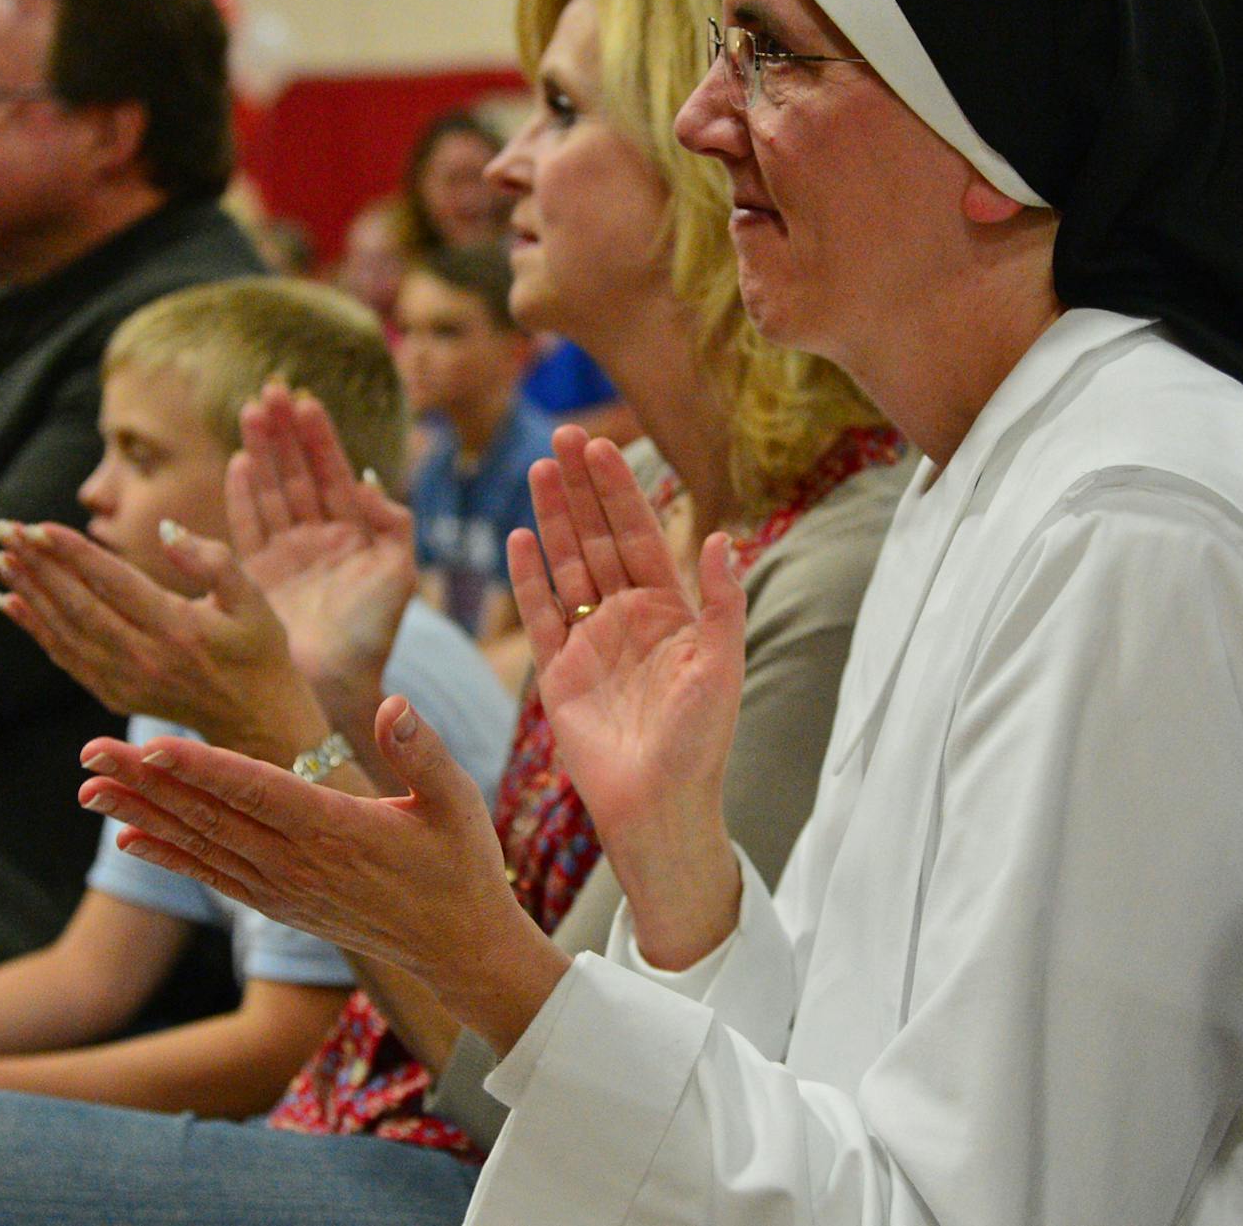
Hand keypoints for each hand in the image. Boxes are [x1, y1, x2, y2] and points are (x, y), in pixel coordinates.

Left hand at [0, 518, 327, 764]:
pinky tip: (10, 602)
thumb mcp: (253, 600)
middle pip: (77, 604)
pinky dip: (34, 628)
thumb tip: (165, 529)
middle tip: (1, 530)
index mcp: (177, 628)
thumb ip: (213, 559)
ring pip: (63, 631)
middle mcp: (144, 657)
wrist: (258, 721)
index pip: (112, 582)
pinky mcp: (115, 695)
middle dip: (35, 564)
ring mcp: (125, 681)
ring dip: (27, 593)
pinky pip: (64, 657)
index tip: (36, 526)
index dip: (71, 553)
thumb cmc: (259, 652)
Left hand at [80, 695, 569, 1055]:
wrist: (459, 950)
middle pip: (209, 816)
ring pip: (200, 845)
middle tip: (90, 752)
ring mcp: (283, 888)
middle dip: (146, 783)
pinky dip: (168, 856)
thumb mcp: (457, 801)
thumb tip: (394, 704)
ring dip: (142, 815)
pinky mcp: (279, 904)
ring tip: (89, 788)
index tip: (151, 744)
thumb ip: (421, 752)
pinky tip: (128, 837)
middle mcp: (298, 862)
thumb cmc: (461, 865)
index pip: (255, 790)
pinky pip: (211, 876)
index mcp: (336, 828)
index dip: (201, 767)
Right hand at [228, 383, 415, 711]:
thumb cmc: (373, 634)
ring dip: (261, 450)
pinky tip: (240, 462)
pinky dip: (242, 494)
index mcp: (354, 534)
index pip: (334, 473)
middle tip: (271, 389)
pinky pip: (247, 525)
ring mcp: (285, 555)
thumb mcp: (400, 572)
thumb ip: (393, 521)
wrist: (336, 686)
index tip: (307, 400)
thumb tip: (366, 479)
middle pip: (298, 473)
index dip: (320, 437)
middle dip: (285, 431)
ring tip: (250, 411)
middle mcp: (317, 539)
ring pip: (271, 490)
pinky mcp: (256, 575)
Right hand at [507, 426, 745, 969]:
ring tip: (537, 471)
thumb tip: (722, 538)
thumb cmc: (700, 740)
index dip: (620, 489)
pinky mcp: (558, 672)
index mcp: (672, 610)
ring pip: (567, 565)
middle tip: (561, 438)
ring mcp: (590, 641)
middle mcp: (628, 617)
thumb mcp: (722, 664)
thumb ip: (722, 601)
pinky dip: (528, 577)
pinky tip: (520, 538)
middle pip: (599, 538)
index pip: (640, 533)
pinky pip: (539, 613)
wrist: (658, 804)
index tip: (601, 445)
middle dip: (581, 489)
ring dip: (554, 519)